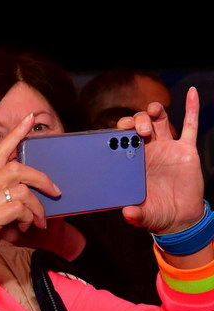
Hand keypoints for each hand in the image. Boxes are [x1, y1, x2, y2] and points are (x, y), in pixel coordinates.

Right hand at [0, 113, 60, 288]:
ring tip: (38, 221)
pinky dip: (30, 217)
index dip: (15, 135)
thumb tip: (31, 193)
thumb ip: (3, 199)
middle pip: (16, 168)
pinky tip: (27, 228)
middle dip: (41, 178)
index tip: (29, 120)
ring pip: (21, 189)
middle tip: (55, 192)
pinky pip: (19, 208)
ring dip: (37, 206)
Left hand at [117, 88, 203, 233]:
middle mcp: (148, 150)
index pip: (122, 139)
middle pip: (139, 124)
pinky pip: (190, 126)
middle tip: (140, 130)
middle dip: (137, 121)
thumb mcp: (143, 215)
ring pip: (160, 120)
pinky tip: (192, 93)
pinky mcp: (186, 150)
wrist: (179, 217)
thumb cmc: (156, 213)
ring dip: (155, 111)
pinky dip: (192, 108)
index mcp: (132, 161)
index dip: (119, 131)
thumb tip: (128, 214)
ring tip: (154, 110)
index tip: (117, 131)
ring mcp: (168, 148)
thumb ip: (135, 214)